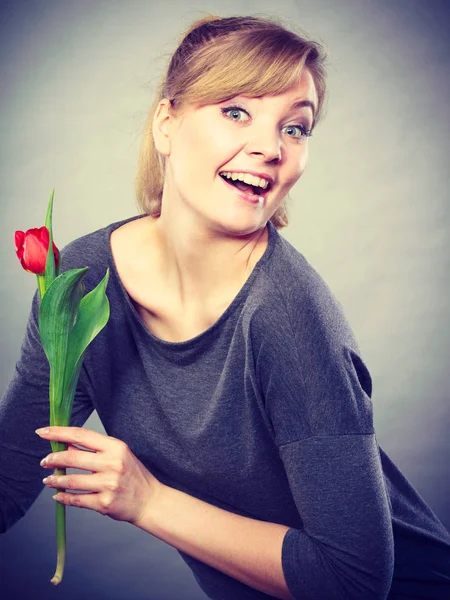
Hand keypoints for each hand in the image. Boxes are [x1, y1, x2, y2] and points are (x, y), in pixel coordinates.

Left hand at [37, 426, 160, 524]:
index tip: (43, 432)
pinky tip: (58, 495)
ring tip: (48, 480)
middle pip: (72, 458)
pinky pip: (76, 500)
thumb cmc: (133, 475)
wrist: (149, 500)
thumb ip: (95, 449)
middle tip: (44, 461)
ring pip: (71, 481)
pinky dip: (63, 498)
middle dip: (53, 459)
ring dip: (55, 480)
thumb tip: (65, 446)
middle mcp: (112, 464)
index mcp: (115, 447)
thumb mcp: (119, 454)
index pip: (81, 435)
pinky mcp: (104, 503)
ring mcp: (108, 484)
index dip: (59, 433)